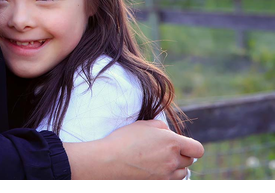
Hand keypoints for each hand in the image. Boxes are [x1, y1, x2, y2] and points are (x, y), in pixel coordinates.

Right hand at [64, 120, 203, 180]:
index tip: (182, 144)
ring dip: (177, 166)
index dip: (192, 146)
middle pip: (190, 161)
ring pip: (183, 173)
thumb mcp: (144, 124)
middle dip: (182, 154)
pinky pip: (172, 180)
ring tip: (162, 160)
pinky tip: (157, 167)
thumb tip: (169, 133)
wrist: (111, 160)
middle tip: (167, 149)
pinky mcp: (159, 182)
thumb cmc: (125, 139)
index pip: (197, 149)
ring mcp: (166, 174)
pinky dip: (169, 174)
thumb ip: (162, 127)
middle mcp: (173, 160)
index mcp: (172, 142)